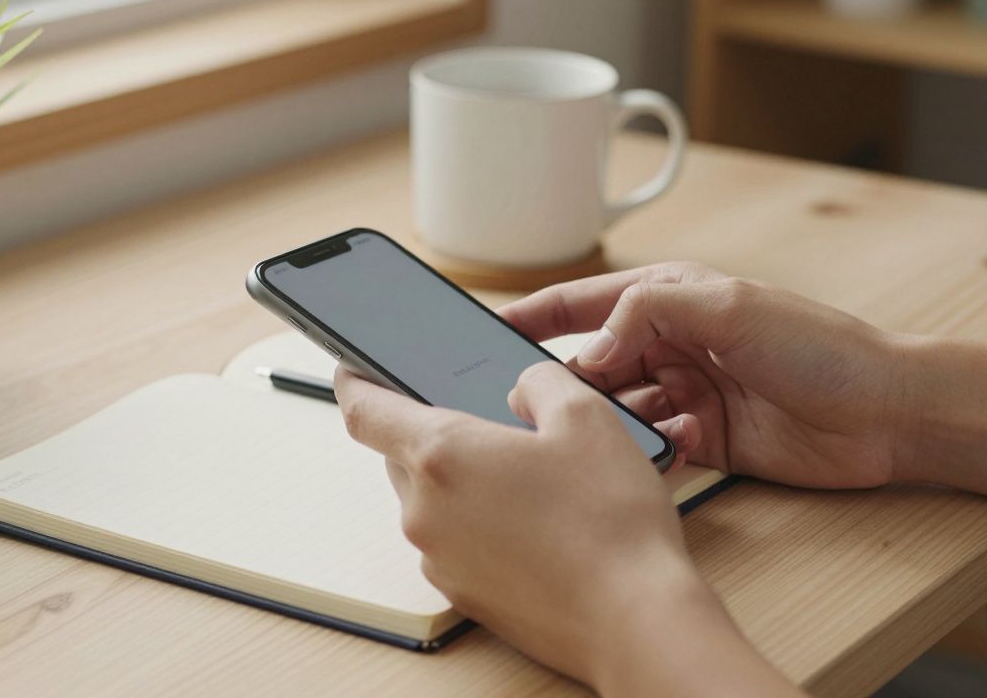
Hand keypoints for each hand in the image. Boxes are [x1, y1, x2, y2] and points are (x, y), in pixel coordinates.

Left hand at [335, 363, 796, 695]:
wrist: (633, 619)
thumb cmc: (609, 519)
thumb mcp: (585, 415)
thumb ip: (539, 381)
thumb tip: (520, 386)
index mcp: (441, 454)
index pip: (363, 410)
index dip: (354, 382)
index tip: (353, 368)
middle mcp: (424, 510)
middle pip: (401, 456)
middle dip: (432, 434)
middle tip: (487, 426)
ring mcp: (439, 558)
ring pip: (430, 501)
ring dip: (461, 484)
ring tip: (528, 481)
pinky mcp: (462, 594)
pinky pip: (453, 542)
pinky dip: (477, 525)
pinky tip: (533, 525)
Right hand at [500, 262, 911, 489]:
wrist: (886, 413)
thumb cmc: (818, 346)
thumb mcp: (727, 308)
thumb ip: (646, 314)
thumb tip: (586, 353)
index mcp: (670, 301)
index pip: (584, 305)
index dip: (535, 316)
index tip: (487, 331)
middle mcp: (671, 346)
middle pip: (593, 366)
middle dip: (570, 385)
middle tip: (542, 406)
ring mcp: (686, 395)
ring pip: (617, 413)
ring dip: (618, 424)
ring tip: (633, 425)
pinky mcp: (703, 441)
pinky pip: (653, 448)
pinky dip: (656, 450)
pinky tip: (682, 443)